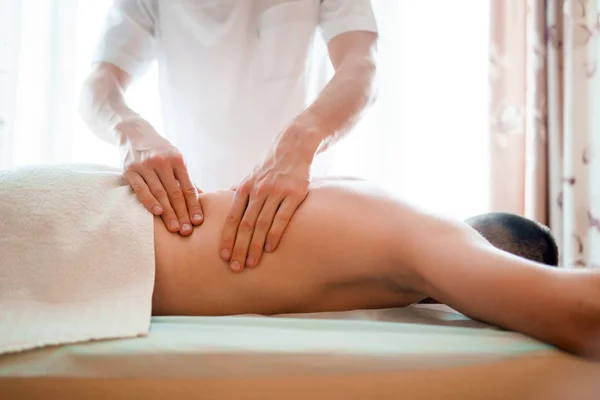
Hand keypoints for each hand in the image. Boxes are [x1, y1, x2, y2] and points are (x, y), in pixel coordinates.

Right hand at [117, 119, 202, 235]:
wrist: (133, 132)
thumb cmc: (159, 150)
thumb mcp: (175, 159)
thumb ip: (185, 178)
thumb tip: (200, 197)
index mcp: (177, 160)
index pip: (188, 187)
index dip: (194, 205)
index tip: (198, 221)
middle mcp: (162, 162)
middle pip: (175, 193)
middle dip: (182, 213)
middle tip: (187, 231)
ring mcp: (145, 166)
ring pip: (159, 193)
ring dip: (168, 213)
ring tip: (175, 228)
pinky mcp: (130, 170)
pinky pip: (141, 189)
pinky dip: (149, 202)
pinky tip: (157, 213)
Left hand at [219, 148, 311, 271]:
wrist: (294, 148)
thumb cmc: (271, 167)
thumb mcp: (252, 176)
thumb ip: (239, 191)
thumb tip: (223, 200)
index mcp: (245, 188)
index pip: (232, 217)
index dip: (227, 238)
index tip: (223, 256)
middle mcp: (258, 191)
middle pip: (244, 224)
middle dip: (238, 248)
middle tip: (235, 268)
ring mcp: (276, 192)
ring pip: (261, 224)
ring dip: (254, 246)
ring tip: (250, 263)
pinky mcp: (294, 194)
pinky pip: (282, 218)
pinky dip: (274, 234)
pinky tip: (269, 249)